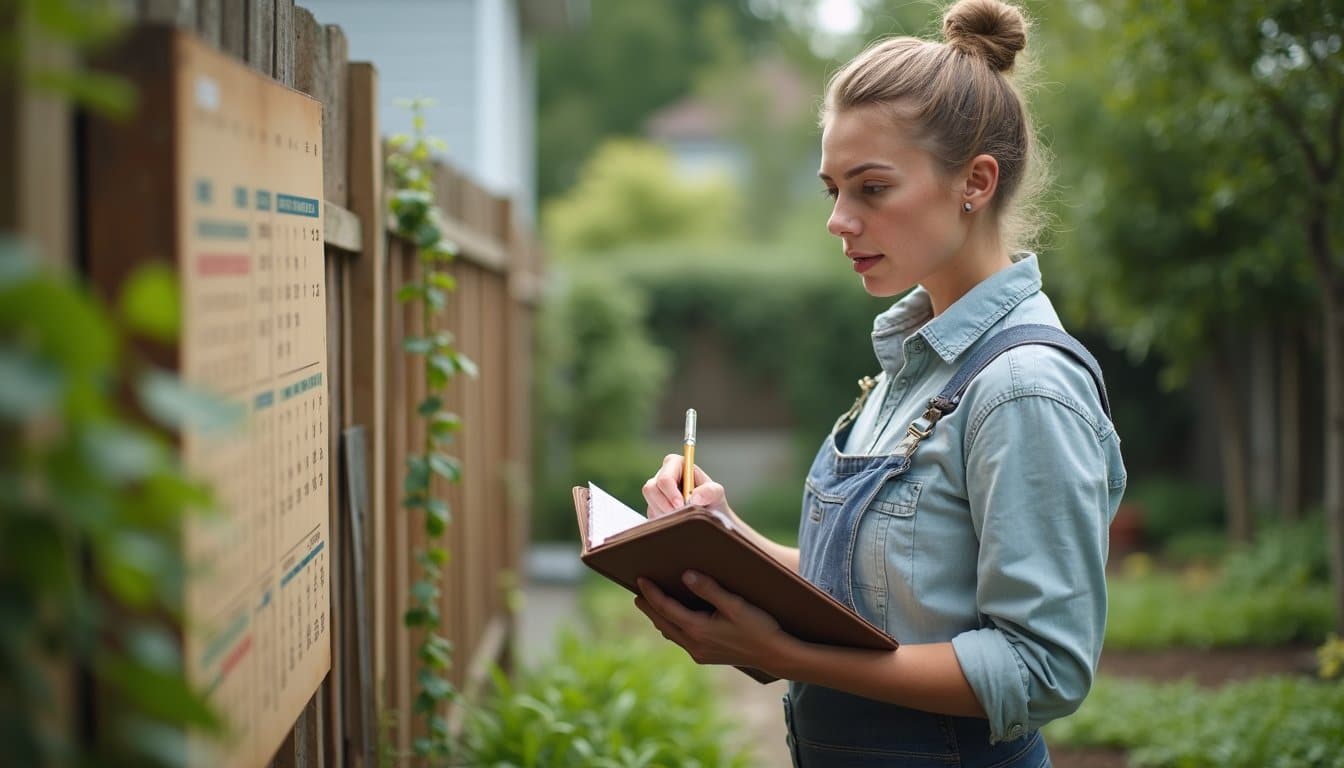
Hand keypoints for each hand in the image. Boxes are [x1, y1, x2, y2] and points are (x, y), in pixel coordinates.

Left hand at [633, 571, 789, 672]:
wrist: (776, 656)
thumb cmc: (759, 627)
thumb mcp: (736, 604)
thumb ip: (710, 589)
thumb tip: (685, 575)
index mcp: (698, 629)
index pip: (665, 608)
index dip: (651, 593)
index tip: (640, 580)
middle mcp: (694, 644)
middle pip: (662, 623)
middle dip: (649, 607)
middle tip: (637, 593)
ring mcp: (700, 653)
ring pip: (671, 634)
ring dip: (659, 619)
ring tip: (651, 605)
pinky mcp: (706, 657)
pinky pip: (681, 640)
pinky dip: (672, 627)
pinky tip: (675, 621)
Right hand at [642, 454, 732, 518]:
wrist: (710, 518)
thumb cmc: (712, 500)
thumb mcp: (717, 493)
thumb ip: (709, 491)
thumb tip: (694, 497)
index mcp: (677, 465)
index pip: (665, 476)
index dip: (670, 491)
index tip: (681, 504)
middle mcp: (663, 475)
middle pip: (650, 488)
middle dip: (664, 504)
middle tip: (679, 513)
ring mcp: (656, 491)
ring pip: (649, 502)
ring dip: (664, 512)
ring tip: (681, 516)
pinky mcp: (653, 506)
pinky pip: (651, 514)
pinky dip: (663, 520)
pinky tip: (676, 520)